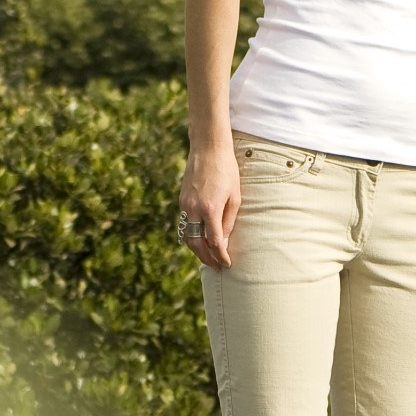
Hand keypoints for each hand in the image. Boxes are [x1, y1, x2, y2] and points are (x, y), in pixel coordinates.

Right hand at [178, 145, 239, 266]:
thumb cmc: (227, 171)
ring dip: (197, 250)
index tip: (227, 264)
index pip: (214, 241)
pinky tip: (200, 240)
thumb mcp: (234, 197)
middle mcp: (194, 209)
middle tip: (216, 266)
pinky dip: (191, 236)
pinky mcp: (181, 201)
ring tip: (208, 257)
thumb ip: (228, 221)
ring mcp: (184, 205)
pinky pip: (184, 224)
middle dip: (206, 258)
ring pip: (186, 236)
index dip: (220, 255)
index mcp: (210, 209)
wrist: (208, 149)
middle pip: (196, 243)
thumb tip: (223, 242)